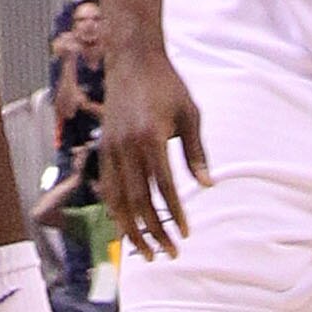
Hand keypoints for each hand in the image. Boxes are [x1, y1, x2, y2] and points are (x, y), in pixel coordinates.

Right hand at [97, 30, 207, 253]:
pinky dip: (115, 209)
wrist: (132, 58)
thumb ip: (197, 153)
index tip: (186, 234)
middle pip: (138, 201)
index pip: (164, 188)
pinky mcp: (104, 146)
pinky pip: (107, 186)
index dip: (175, 214)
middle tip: (170, 253)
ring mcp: (111, 147)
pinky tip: (125, 225)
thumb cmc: (166, 85)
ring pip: (117, 199)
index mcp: (151, 138)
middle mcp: (127, 146)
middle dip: (154, 231)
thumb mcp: (190, 115)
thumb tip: (208, 185)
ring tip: (145, 252)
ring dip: (131, 229)